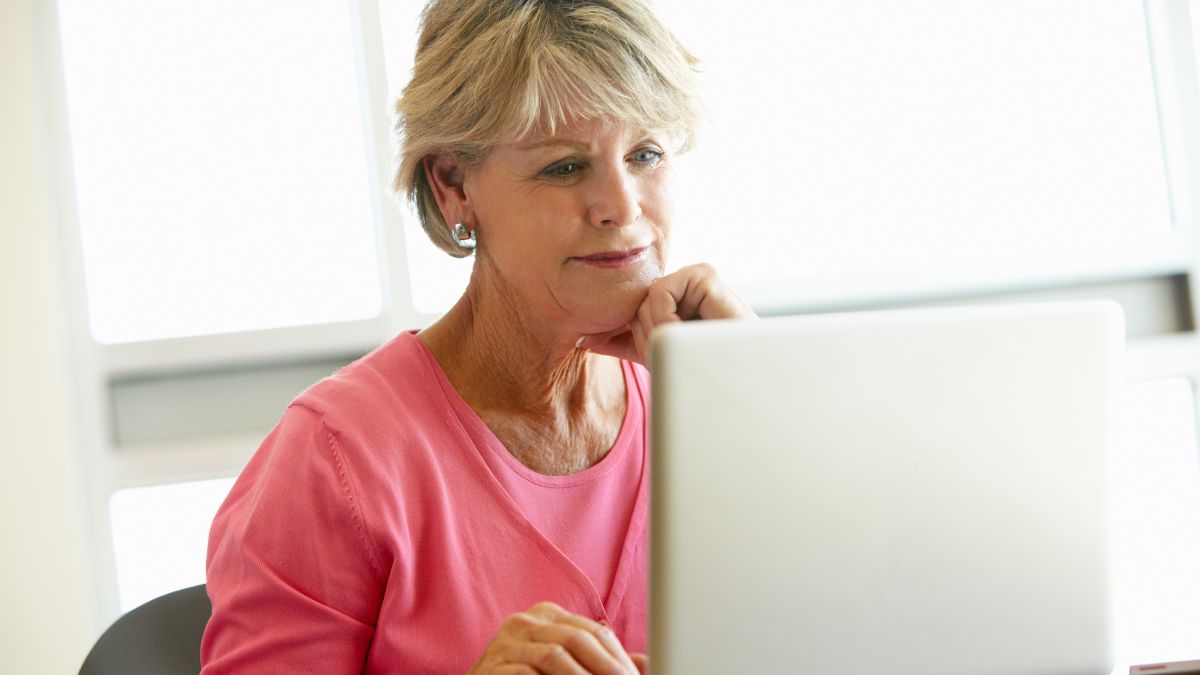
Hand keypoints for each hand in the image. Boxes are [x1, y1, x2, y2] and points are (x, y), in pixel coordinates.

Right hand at [466, 601, 645, 673]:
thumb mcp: (565, 668)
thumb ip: (600, 662)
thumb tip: (648, 663)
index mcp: (548, 616)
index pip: (594, 631)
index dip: (619, 658)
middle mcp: (525, 621)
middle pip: (577, 639)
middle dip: (606, 669)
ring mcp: (504, 642)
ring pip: (554, 656)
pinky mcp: (490, 667)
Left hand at [579, 263, 756, 364]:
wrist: (744, 381)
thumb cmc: (707, 371)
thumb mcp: (657, 357)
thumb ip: (625, 345)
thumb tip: (583, 340)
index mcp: (678, 298)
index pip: (636, 312)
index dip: (642, 339)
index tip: (666, 357)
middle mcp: (687, 284)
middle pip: (637, 305)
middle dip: (650, 337)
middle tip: (680, 352)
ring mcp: (697, 276)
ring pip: (645, 299)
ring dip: (660, 331)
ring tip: (689, 343)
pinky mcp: (705, 274)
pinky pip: (659, 292)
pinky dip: (667, 317)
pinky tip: (690, 330)